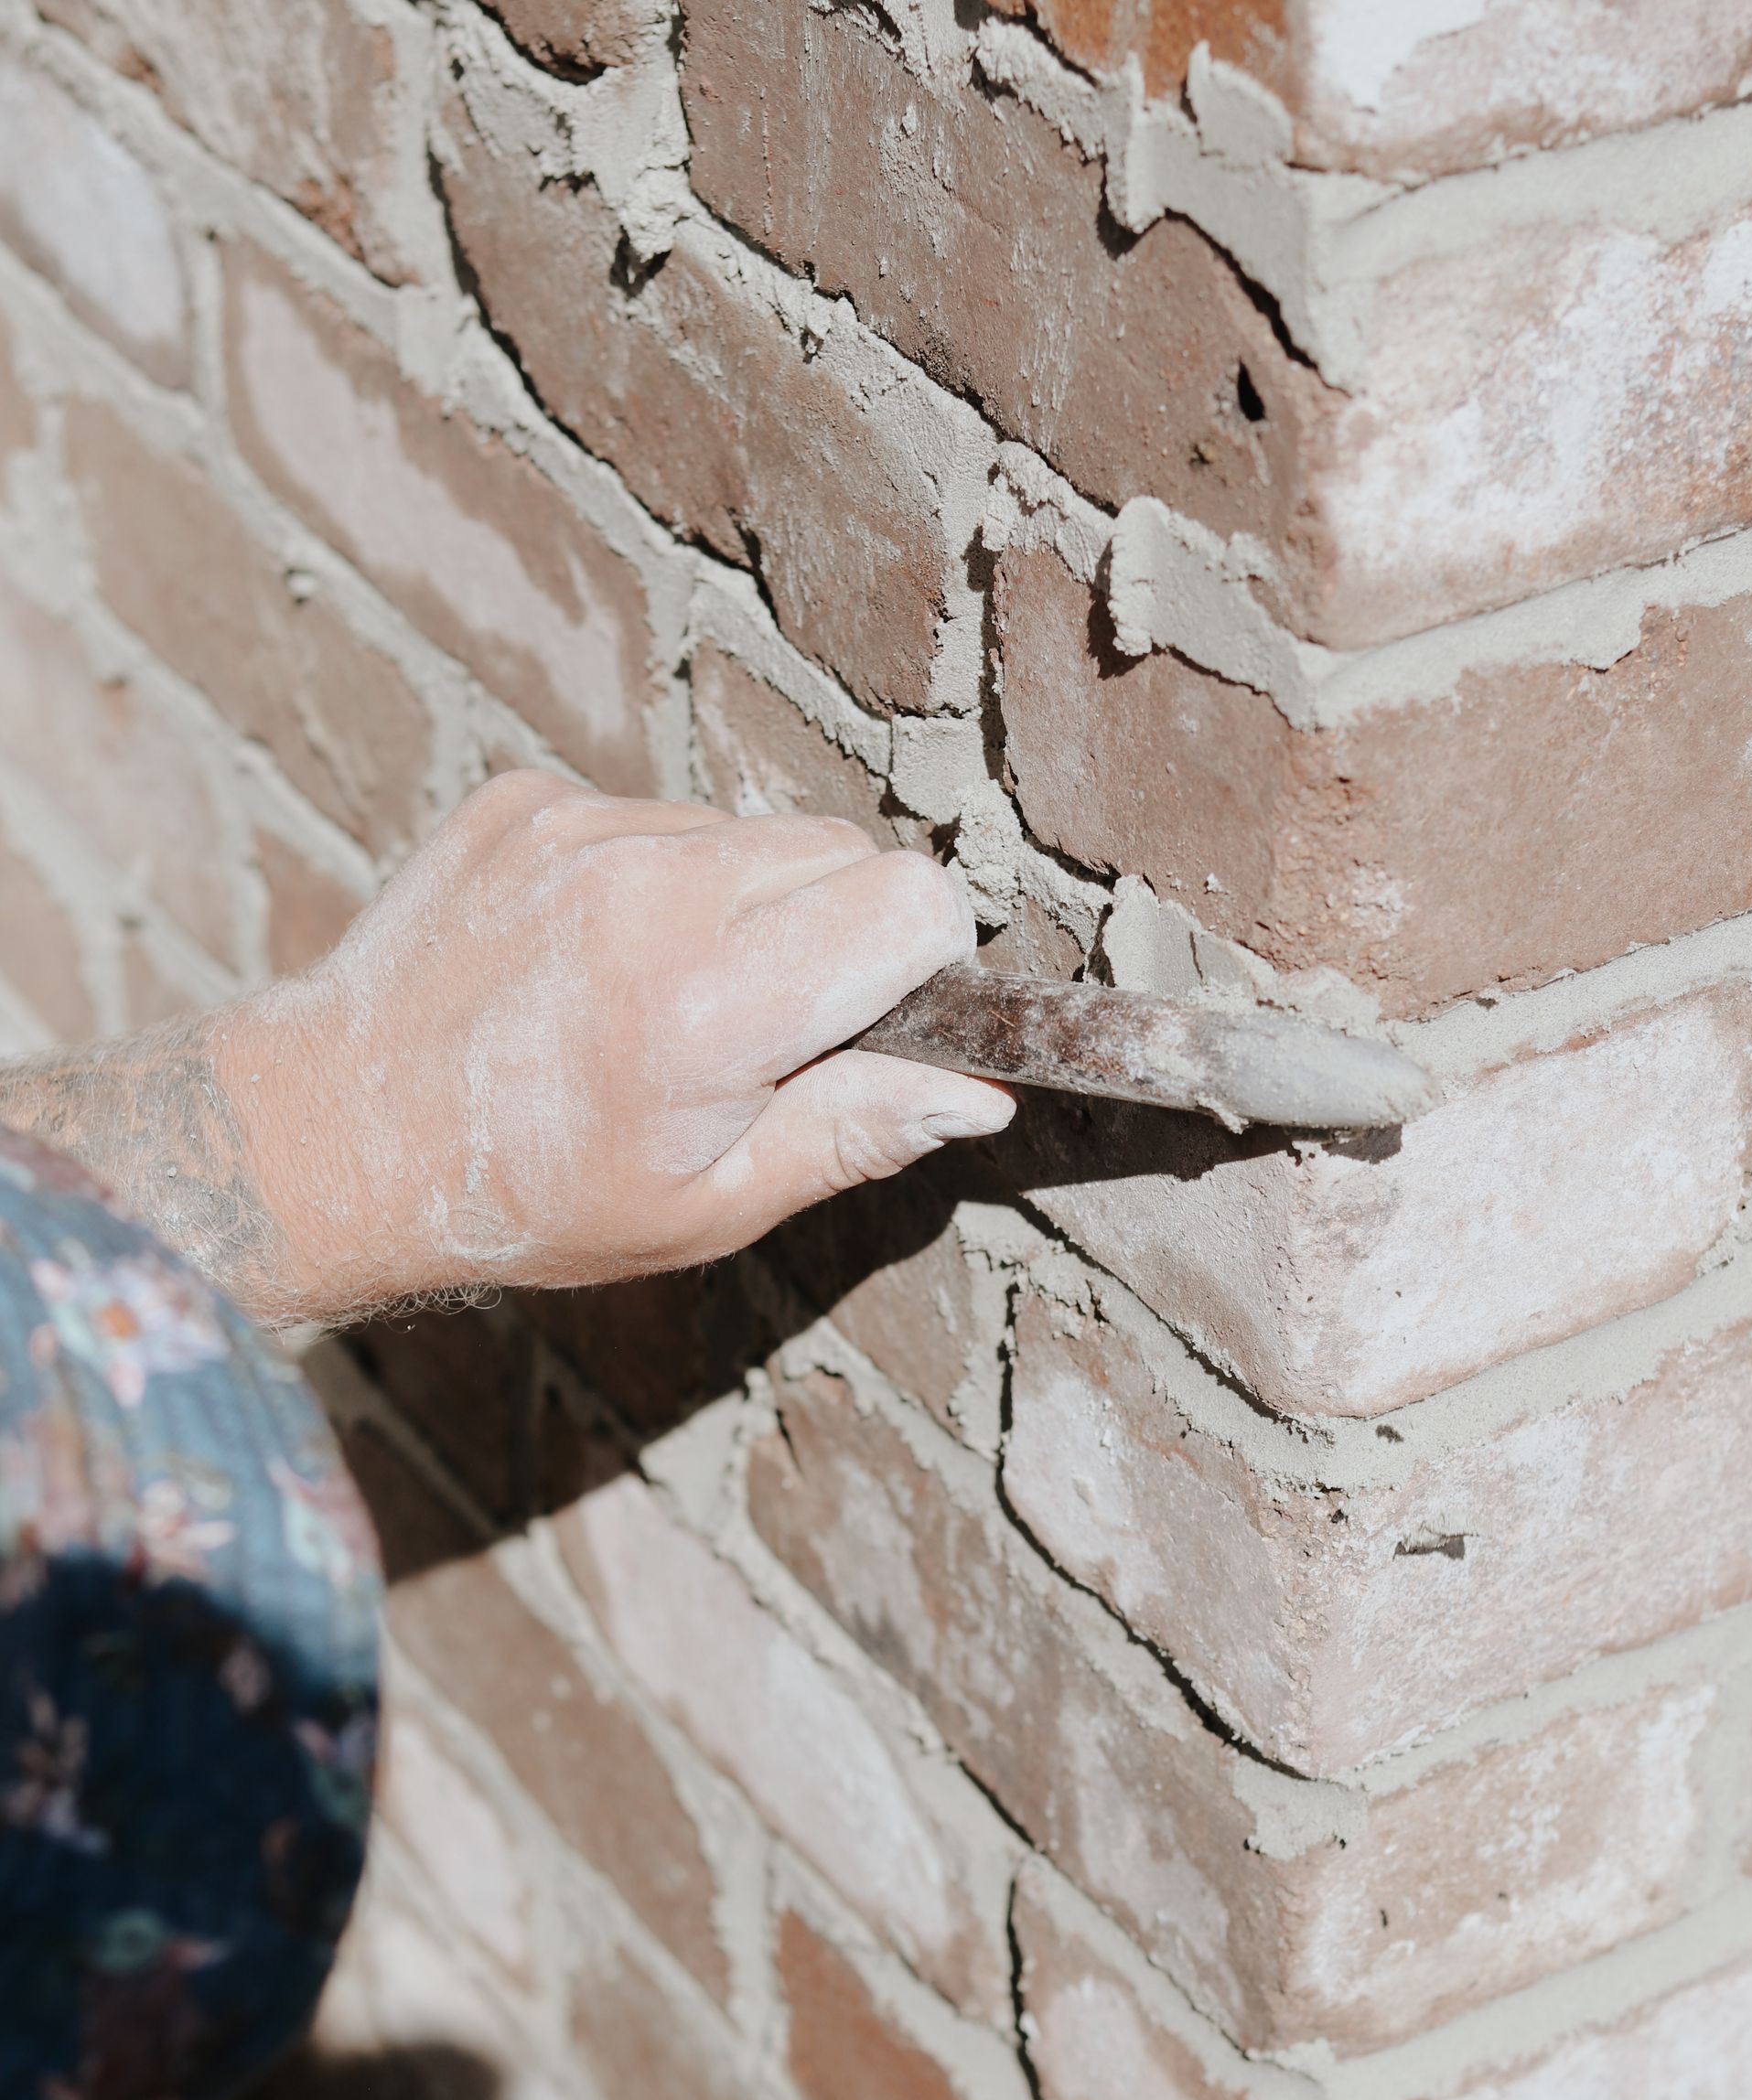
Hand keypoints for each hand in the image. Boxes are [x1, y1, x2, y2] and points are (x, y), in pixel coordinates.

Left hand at [205, 775, 1012, 1322]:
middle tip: (766, 1027)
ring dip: (744, 903)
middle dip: (841, 930)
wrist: (335, 1131)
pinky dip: (653, 880)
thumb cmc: (528, 1196)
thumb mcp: (705, 1207)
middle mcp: (650, 890)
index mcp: (708, 1007)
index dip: (922, 960)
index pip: (909, 901)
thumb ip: (851, 1135)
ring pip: (752, 830)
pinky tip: (589, 961)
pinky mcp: (530, 799)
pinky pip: (656, 815)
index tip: (882, 1017)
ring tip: (659, 999)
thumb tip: (974, 1091)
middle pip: (847, 849)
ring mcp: (581, 828)